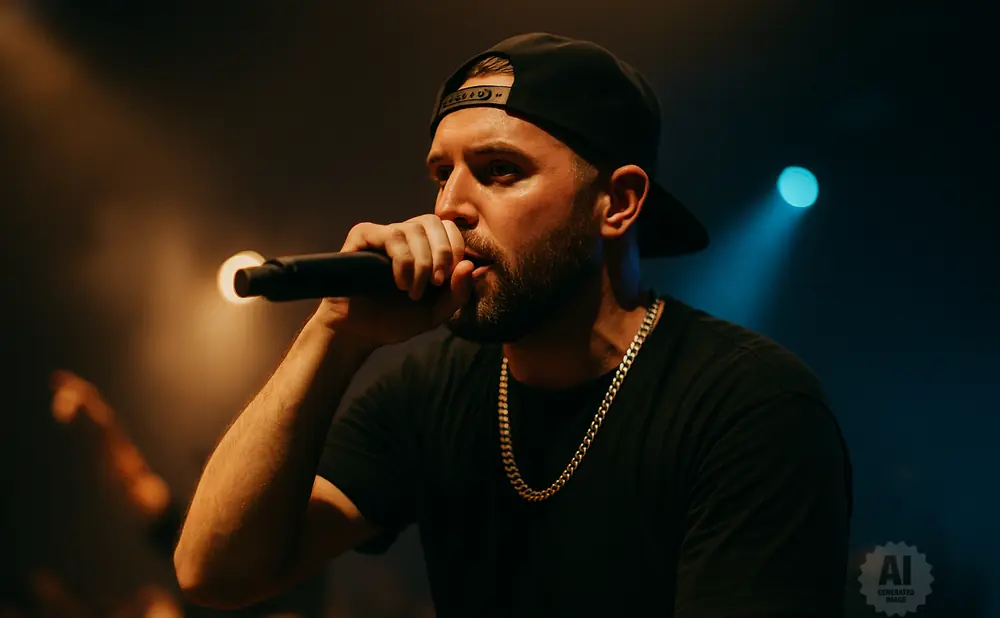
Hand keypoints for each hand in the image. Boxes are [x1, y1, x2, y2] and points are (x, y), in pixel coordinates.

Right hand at [314, 214, 474, 344]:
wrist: (361, 333)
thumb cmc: (397, 319)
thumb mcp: (437, 312)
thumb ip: (458, 293)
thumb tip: (469, 265)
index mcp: (424, 246)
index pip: (449, 228)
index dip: (455, 250)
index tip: (447, 280)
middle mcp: (404, 235)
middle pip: (433, 221)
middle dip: (442, 253)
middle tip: (436, 282)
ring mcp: (383, 234)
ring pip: (413, 229)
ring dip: (421, 264)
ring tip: (413, 291)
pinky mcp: (362, 237)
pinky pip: (390, 236)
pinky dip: (403, 261)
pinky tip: (400, 282)